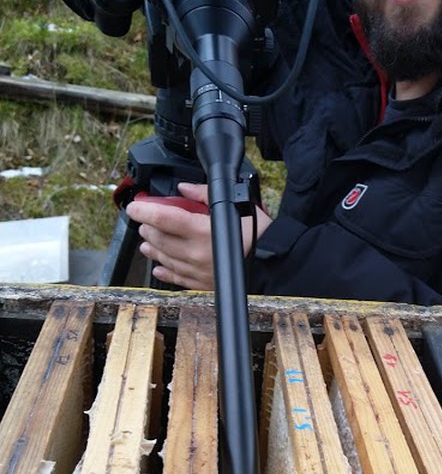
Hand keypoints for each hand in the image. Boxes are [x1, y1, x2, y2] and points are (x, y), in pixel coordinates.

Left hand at [125, 182, 271, 289]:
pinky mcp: (202, 284)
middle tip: (146, 219)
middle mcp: (195, 253)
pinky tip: (159, 266)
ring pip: (162, 258)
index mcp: (201, 231)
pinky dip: (164, 271)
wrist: (274, 265)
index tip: (134, 206)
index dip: (143, 210)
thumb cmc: (258, 234)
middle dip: (147, 226)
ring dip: (151, 247)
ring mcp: (196, 271)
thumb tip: (184, 189)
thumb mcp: (235, 205)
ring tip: (147, 240)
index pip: (162, 217)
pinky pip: (175, 278)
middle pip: (158, 238)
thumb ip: (204, 195)